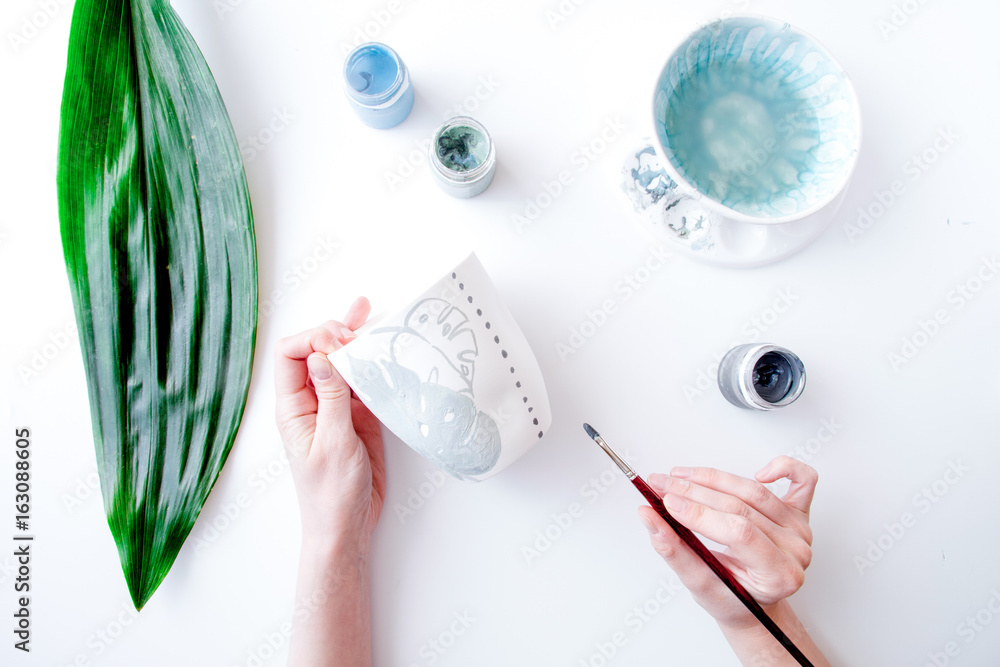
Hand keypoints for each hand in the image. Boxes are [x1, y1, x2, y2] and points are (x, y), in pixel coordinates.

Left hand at [274, 297, 385, 548]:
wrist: (347, 526)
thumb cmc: (330, 494)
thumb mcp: (333, 443)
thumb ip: (331, 397)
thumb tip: (324, 356)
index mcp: (292, 407)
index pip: (291, 355)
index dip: (313, 339)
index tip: (340, 342)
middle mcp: (310, 401)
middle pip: (315, 352)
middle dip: (333, 332)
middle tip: (359, 330)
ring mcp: (334, 407)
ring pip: (341, 363)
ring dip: (353, 340)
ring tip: (368, 312)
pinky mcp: (358, 416)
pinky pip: (363, 382)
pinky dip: (373, 364)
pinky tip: (383, 348)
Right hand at [639, 456, 817, 631]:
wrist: (755, 601)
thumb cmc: (732, 599)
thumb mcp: (699, 584)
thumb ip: (673, 550)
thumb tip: (649, 517)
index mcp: (779, 575)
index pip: (738, 533)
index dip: (700, 513)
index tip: (666, 502)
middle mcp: (796, 550)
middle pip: (741, 507)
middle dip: (694, 492)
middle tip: (660, 484)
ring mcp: (800, 529)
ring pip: (753, 491)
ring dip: (712, 478)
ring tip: (679, 476)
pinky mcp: (800, 513)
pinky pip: (803, 480)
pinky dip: (783, 466)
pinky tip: (759, 471)